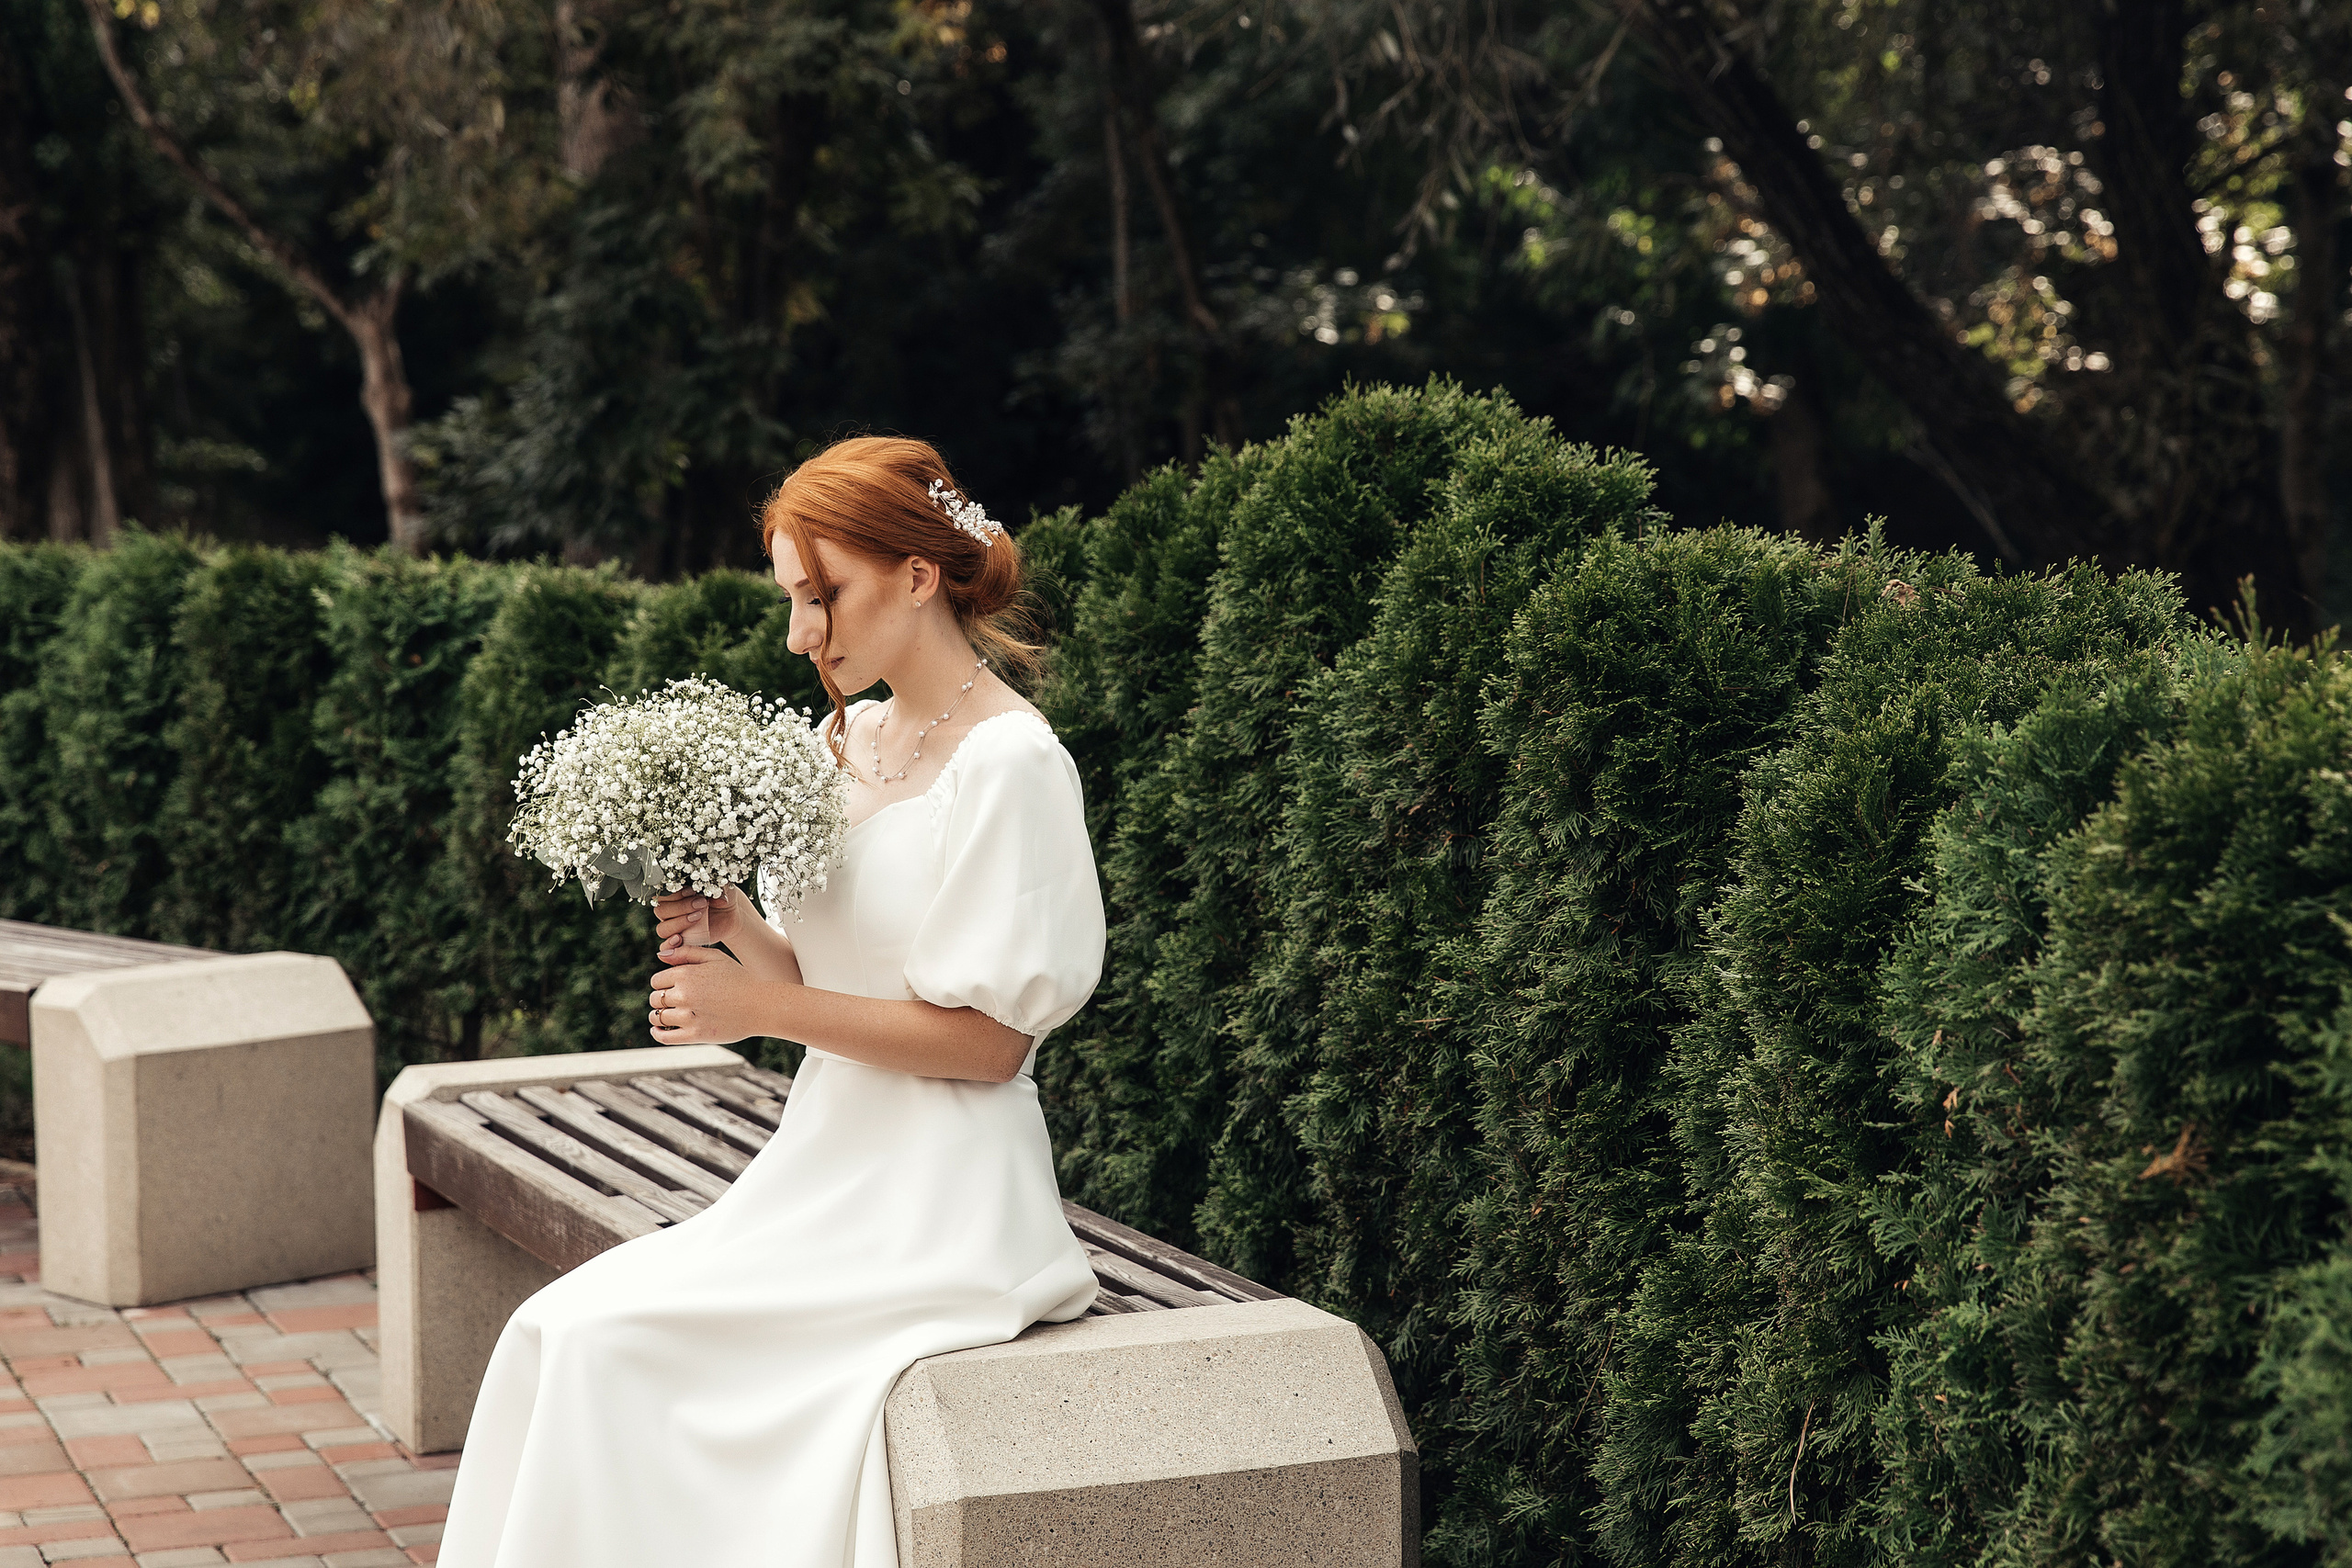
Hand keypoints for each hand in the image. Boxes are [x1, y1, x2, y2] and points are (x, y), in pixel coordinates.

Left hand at [647, 945, 768, 1044]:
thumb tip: (661, 954)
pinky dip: (657, 1033)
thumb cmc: (740, 979)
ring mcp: (688, 1017)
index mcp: (686, 975)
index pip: (657, 980)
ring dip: (657, 1016)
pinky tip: (658, 1030)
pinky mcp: (695, 1035)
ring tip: (663, 1015)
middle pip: (655, 998)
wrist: (760, 1005)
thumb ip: (687, 953)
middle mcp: (684, 995)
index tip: (672, 987)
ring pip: (657, 1017)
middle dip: (661, 999)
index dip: (663, 983)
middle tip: (672, 1001)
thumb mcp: (716, 958)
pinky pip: (665, 1037)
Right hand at [653, 886, 745, 952]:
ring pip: (662, 929)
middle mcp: (669, 910)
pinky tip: (680, 938)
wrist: (731, 914)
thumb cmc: (721, 896)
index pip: (662, 894)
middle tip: (701, 904)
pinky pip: (666, 947)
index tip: (693, 891)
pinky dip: (669, 944)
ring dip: (679, 923)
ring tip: (699, 917)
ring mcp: (673, 927)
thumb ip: (716, 886)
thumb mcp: (721, 887)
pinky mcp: (680, 941)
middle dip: (680, 907)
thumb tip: (717, 896)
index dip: (675, 893)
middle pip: (661, 911)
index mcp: (673, 894)